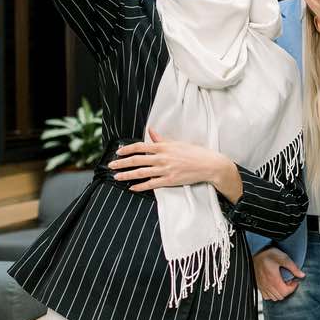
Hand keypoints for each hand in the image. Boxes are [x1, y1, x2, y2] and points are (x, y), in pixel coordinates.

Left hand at [109, 129, 241, 201]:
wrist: (209, 165)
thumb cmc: (194, 152)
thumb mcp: (177, 143)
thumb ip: (162, 139)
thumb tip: (151, 131)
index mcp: (164, 147)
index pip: (140, 147)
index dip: (127, 149)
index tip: (118, 152)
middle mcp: (162, 158)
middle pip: (137, 160)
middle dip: (122, 163)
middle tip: (111, 165)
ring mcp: (165, 170)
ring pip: (141, 173)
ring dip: (127, 175)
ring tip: (117, 177)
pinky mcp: (169, 180)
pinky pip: (151, 184)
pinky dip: (140, 186)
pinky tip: (132, 188)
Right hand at [253, 247, 303, 300]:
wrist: (256, 252)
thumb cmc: (269, 254)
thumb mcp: (283, 258)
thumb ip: (293, 267)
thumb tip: (302, 275)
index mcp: (274, 279)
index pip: (285, 292)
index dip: (293, 288)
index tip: (295, 281)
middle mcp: (267, 285)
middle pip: (281, 296)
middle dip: (288, 290)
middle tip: (290, 282)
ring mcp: (262, 286)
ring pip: (273, 298)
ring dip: (280, 293)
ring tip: (282, 284)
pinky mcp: (258, 285)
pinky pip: (266, 296)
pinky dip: (272, 294)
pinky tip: (274, 287)